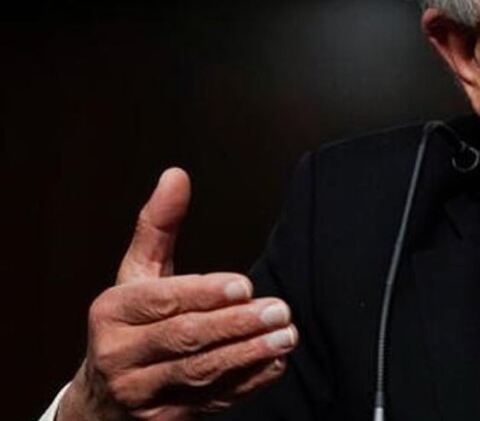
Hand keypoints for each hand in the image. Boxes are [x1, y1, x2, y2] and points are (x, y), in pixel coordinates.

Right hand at [57, 168, 296, 420]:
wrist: (103, 396)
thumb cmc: (129, 321)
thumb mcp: (136, 272)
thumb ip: (159, 226)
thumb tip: (177, 175)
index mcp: (113, 312)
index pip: (163, 301)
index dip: (204, 293)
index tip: (244, 285)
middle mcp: (120, 356)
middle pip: (185, 339)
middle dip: (236, 325)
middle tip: (279, 310)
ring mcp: (143, 393)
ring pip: (200, 373)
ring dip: (248, 355)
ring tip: (285, 336)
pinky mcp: (166, 419)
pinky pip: (213, 401)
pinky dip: (247, 383)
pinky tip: (274, 364)